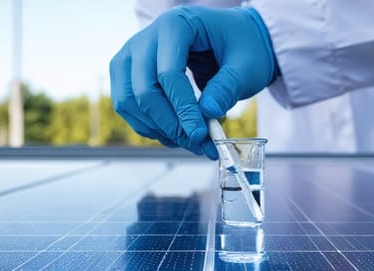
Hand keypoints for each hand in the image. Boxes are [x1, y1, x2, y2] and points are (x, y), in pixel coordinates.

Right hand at [110, 6, 275, 158]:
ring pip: (129, 101)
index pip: (169, 73)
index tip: (200, 134)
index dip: (183, 109)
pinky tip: (174, 133)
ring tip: (188, 140)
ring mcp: (132, 55)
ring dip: (157, 129)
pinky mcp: (128, 73)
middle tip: (196, 142)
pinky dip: (149, 126)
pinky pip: (127, 106)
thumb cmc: (241, 44)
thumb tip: (208, 114)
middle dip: (169, 124)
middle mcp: (146, 38)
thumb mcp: (246, 65)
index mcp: (175, 25)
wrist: (233, 38)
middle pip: (143, 89)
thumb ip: (227, 88)